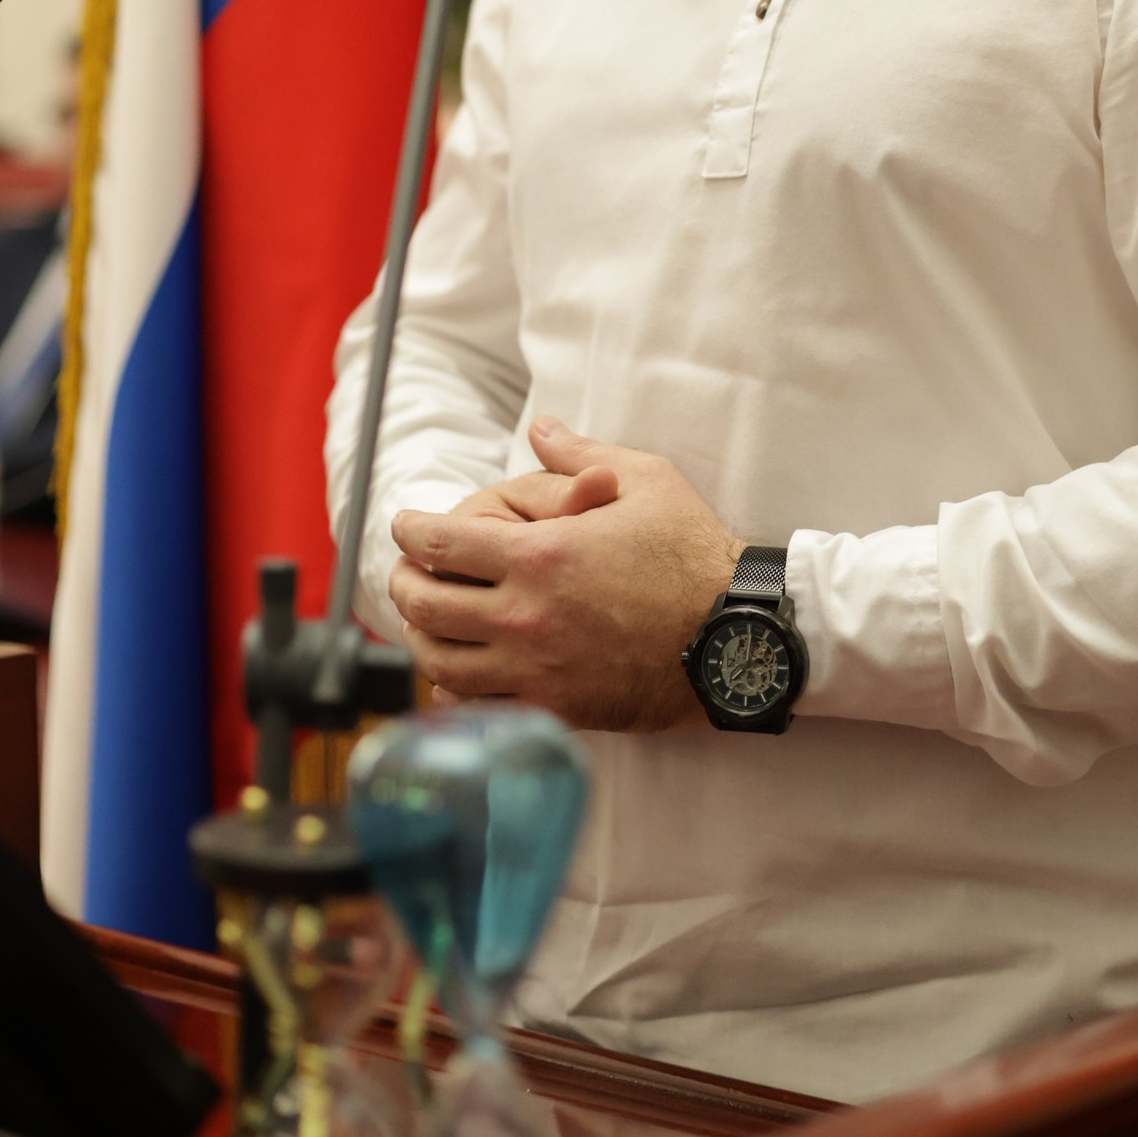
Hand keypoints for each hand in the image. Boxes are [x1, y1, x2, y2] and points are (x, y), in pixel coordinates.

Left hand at [389, 416, 744, 731]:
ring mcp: (536, 671)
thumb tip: (542, 427)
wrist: (733, 636)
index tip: (405, 523)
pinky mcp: (554, 709)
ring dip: (420, 636)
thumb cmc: (693, 554)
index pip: (440, 545)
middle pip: (425, 606)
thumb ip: (581, 455)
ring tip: (425, 618)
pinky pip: (478, 703)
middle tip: (406, 568)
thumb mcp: (645, 481)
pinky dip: (455, 685)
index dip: (410, 530)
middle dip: (404, 581)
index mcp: (540, 557)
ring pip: (441, 661)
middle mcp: (525, 618)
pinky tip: (460, 667)